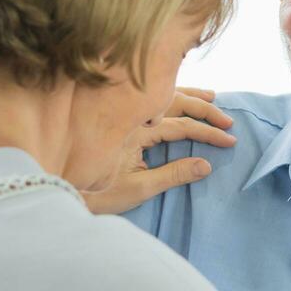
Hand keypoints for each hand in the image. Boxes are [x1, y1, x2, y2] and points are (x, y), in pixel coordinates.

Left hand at [82, 86, 236, 214]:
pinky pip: (150, 101)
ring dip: (190, 96)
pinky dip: (170, 97)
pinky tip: (179, 97)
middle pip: (175, 103)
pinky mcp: (119, 119)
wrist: (61, 188)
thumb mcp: (138, 188)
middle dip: (205, 111)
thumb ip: (173, 174)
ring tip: (213, 97)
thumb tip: (207, 165)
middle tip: (229, 122)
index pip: (180, 126)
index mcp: (135, 130)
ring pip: (162, 97)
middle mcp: (129, 115)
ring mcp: (123, 114)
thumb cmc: (96, 194)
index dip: (207, 133)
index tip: (229, 140)